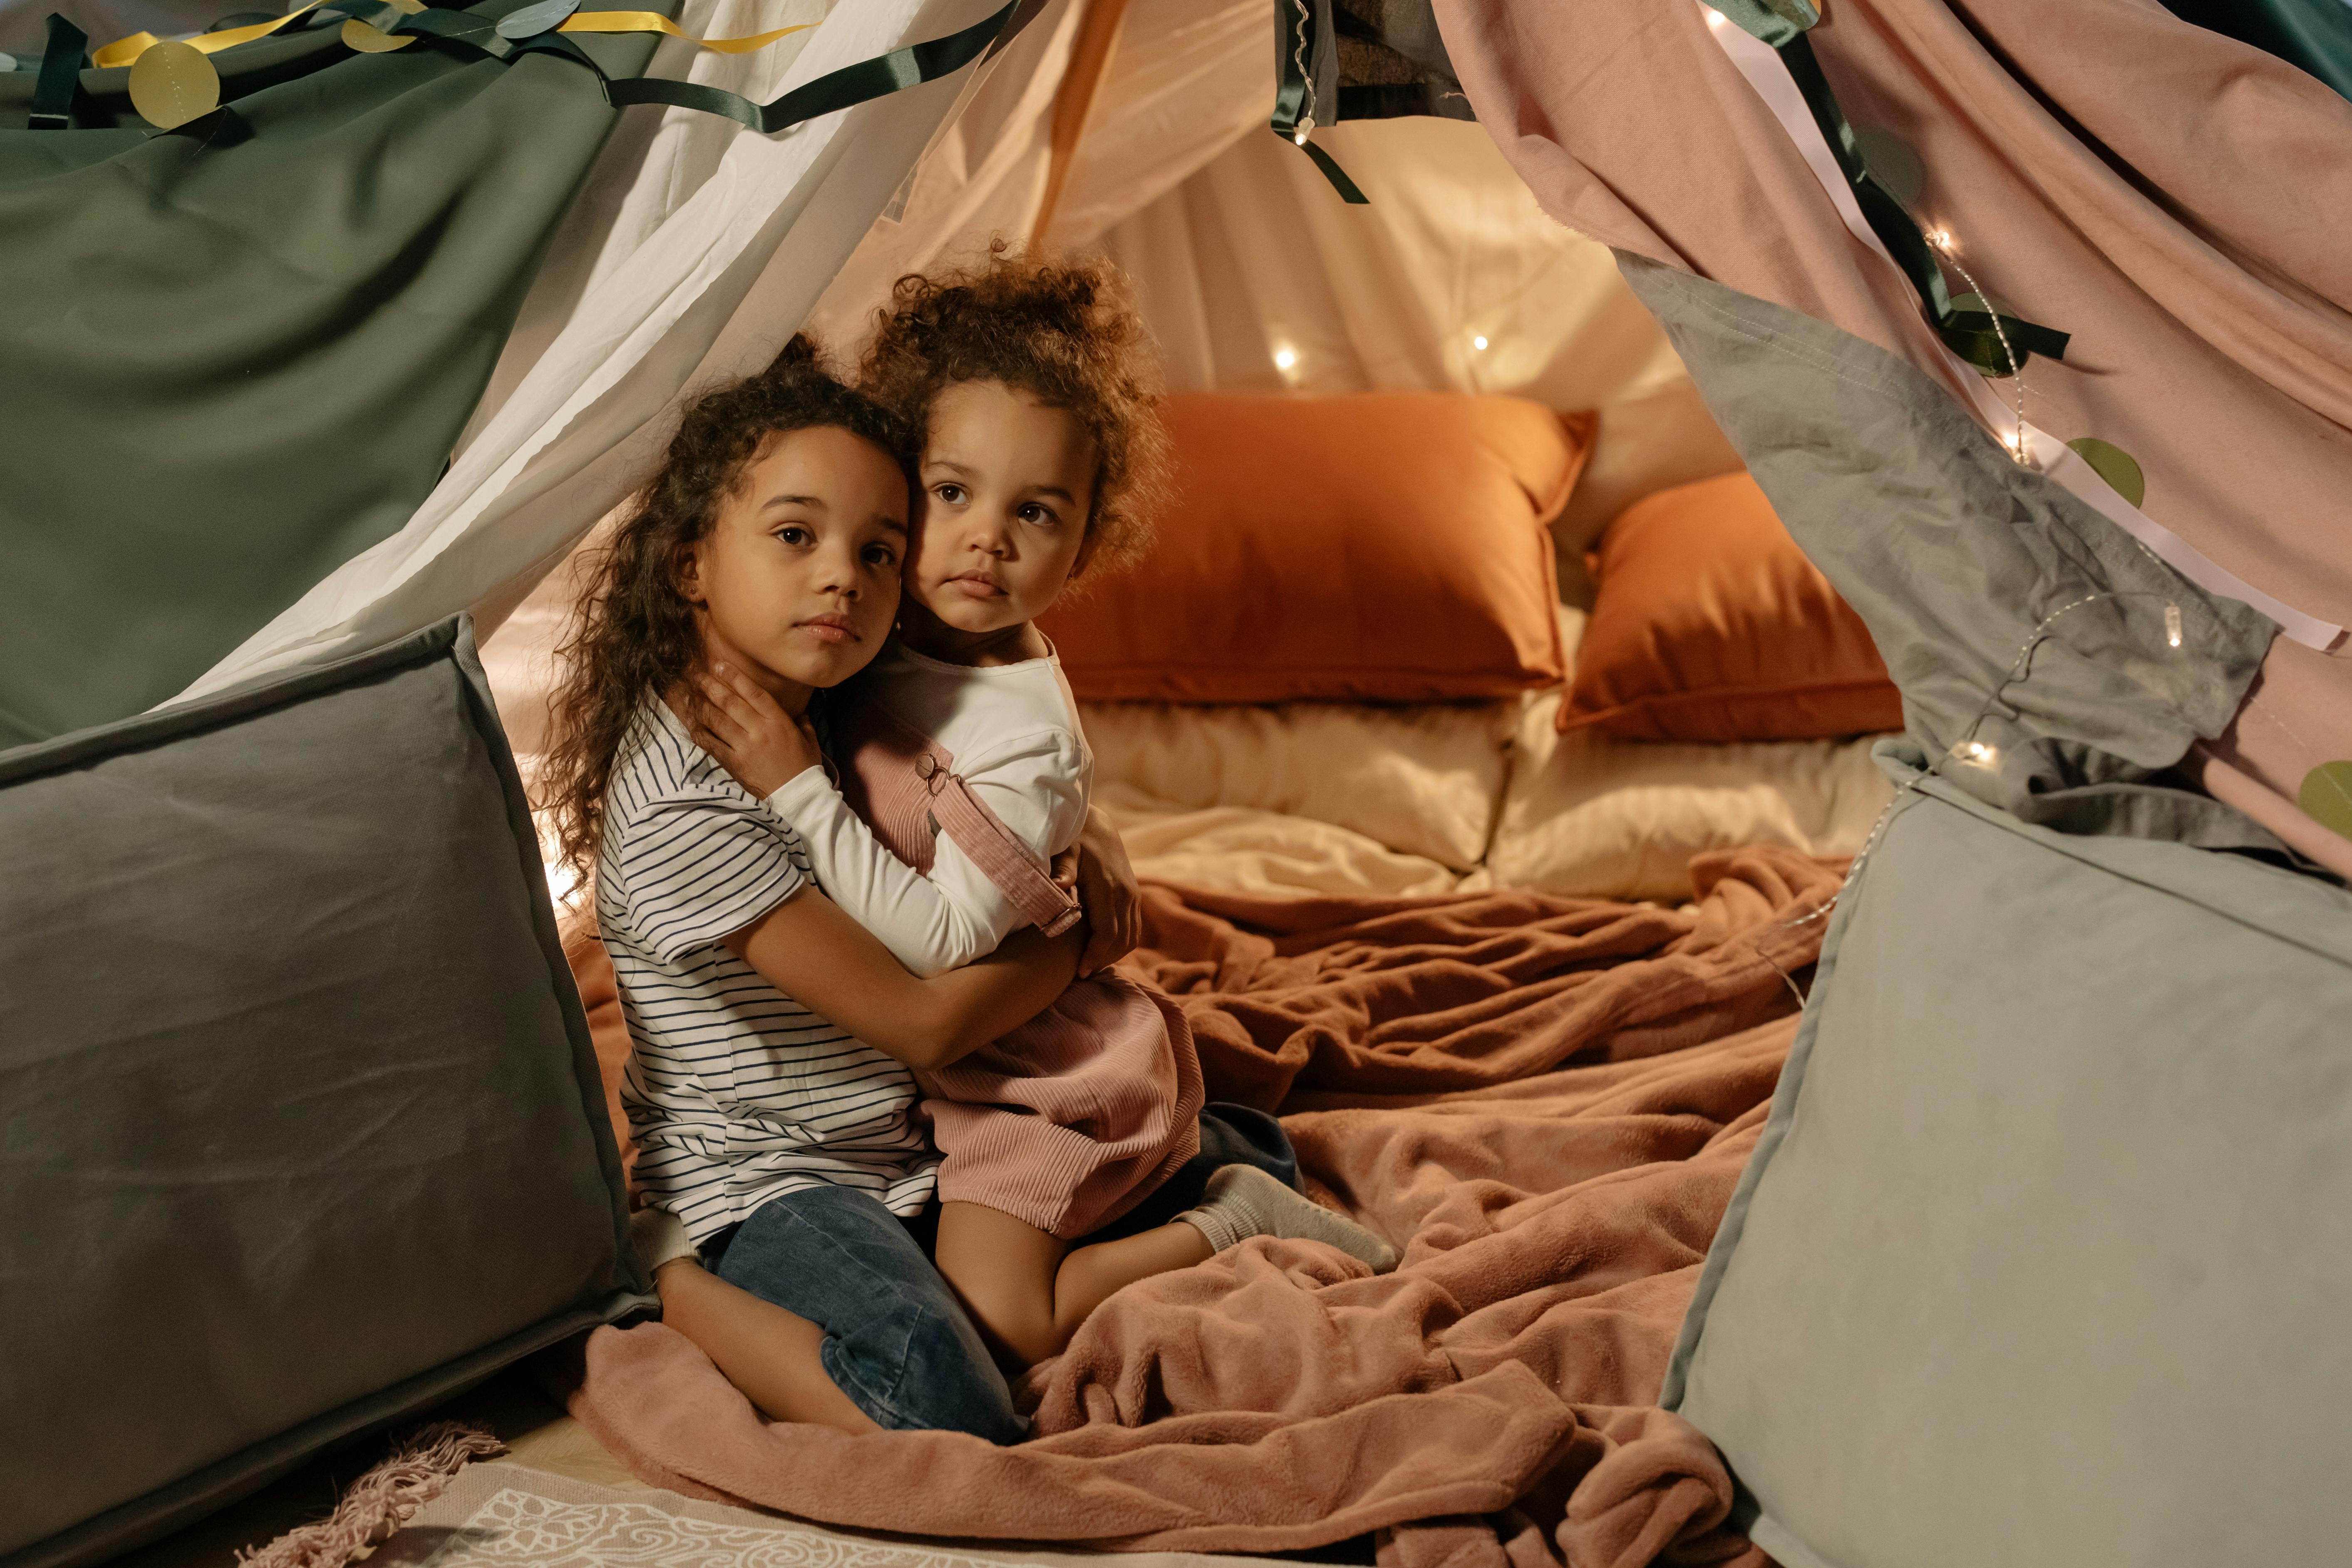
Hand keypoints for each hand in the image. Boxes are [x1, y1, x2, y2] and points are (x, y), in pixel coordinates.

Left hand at [687, 661, 822, 798]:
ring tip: (691, 695)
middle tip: (698, 675)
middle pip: (731, 703)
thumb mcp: (809, 740)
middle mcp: (759, 730)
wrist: (798, 797)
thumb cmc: (805, 767)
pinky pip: (712, 744)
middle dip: (712, 686)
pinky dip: (701, 733)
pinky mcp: (734, 763)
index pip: (754, 693)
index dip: (735, 677)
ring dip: (702, 706)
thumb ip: (802, 723)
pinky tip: (692, 724)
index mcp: (779, 721)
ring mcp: (745, 747)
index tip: (720, 665)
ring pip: (718, 720)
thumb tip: (800, 712)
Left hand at [1067, 804, 1139, 975]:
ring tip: (1090, 964)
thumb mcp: (1065, 851)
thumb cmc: (1074, 839)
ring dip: (1113, 955)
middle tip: (1081, 973)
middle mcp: (1126, 894)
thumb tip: (1059, 885)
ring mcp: (1133, 896)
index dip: (1094, 956)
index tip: (1079, 972)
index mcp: (1109, 887)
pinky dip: (1120, 944)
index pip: (1107, 934)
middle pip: (1121, 941)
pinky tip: (1101, 949)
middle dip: (1102, 960)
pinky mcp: (1134, 896)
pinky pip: (1133, 929)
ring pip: (1131, 938)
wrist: (1097, 826)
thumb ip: (1063, 869)